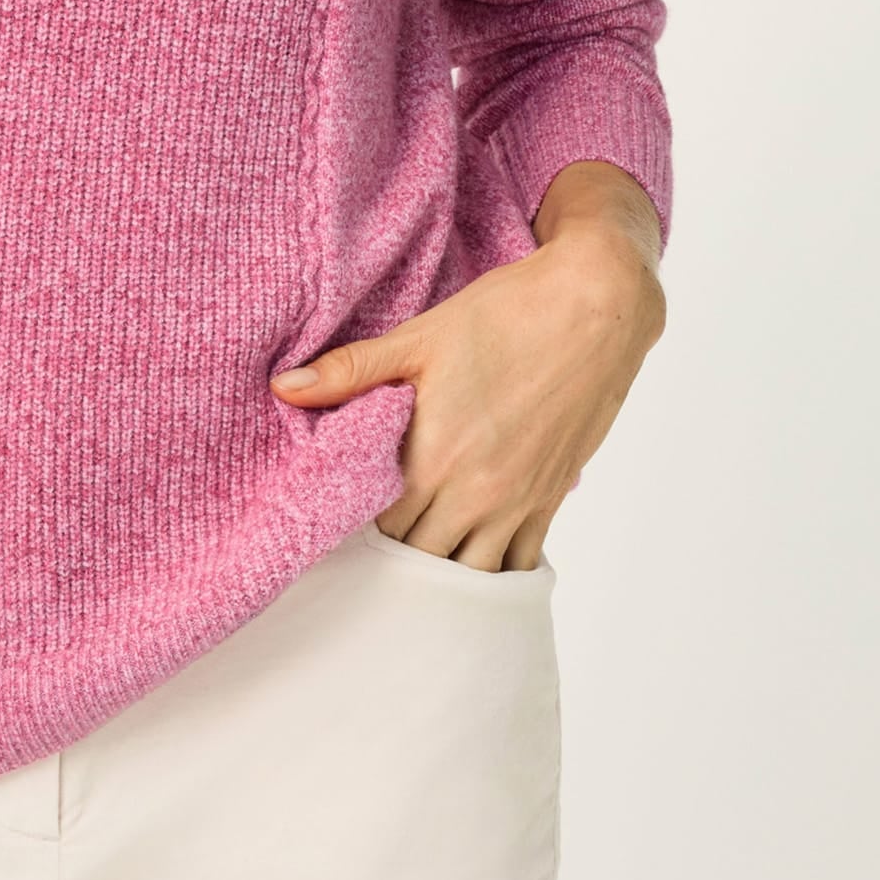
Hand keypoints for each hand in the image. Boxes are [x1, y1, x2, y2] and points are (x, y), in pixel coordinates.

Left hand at [269, 161, 665, 569]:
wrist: (596, 306)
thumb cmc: (504, 316)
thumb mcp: (419, 338)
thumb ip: (350, 372)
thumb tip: (282, 389)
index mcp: (432, 458)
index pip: (378, 527)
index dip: (356, 528)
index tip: (341, 520)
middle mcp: (475, 494)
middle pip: (419, 559)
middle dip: (394, 556)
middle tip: (372, 544)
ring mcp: (518, 502)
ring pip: (469, 573)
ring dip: (441, 570)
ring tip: (416, 561)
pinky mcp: (551, 498)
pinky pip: (520, 564)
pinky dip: (493, 570)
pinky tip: (472, 562)